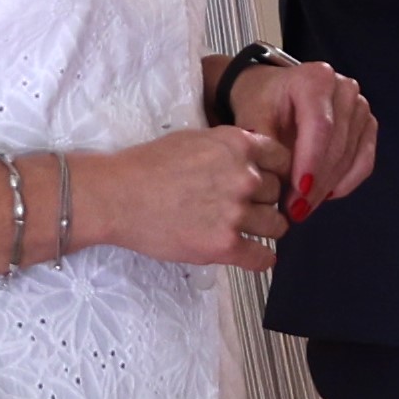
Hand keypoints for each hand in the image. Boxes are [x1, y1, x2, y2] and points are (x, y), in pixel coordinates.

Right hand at [102, 125, 300, 271]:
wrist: (116, 196)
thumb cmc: (147, 166)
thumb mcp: (195, 139)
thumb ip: (230, 148)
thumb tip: (255, 161)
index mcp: (237, 145)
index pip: (282, 159)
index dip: (276, 172)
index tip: (268, 182)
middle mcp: (243, 176)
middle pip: (277, 193)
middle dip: (264, 200)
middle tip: (242, 207)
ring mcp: (236, 212)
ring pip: (277, 225)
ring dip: (266, 229)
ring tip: (246, 230)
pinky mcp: (224, 244)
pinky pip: (262, 258)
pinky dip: (262, 259)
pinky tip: (254, 255)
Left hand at [230, 54, 379, 215]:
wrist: (274, 92)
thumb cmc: (262, 103)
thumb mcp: (252, 119)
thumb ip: (264, 149)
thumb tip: (275, 183)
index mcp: (316, 79)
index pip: (320, 127)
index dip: (310, 163)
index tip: (297, 193)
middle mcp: (344, 89)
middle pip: (336, 145)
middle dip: (315, 184)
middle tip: (293, 211)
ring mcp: (360, 106)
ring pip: (350, 157)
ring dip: (326, 187)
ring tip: (301, 207)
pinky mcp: (367, 124)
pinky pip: (363, 162)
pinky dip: (345, 182)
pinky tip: (324, 196)